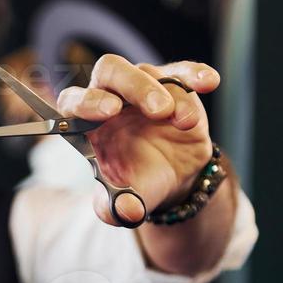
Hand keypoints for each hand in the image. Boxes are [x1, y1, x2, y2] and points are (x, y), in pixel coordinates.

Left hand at [57, 54, 220, 225]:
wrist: (168, 179)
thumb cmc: (135, 184)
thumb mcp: (123, 203)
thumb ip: (116, 209)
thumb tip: (127, 212)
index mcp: (88, 123)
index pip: (74, 101)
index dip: (87, 102)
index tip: (108, 112)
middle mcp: (112, 97)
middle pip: (110, 71)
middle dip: (134, 86)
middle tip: (157, 110)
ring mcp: (143, 87)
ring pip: (149, 72)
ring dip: (168, 93)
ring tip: (184, 121)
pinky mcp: (174, 86)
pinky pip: (183, 72)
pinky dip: (196, 75)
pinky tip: (208, 83)